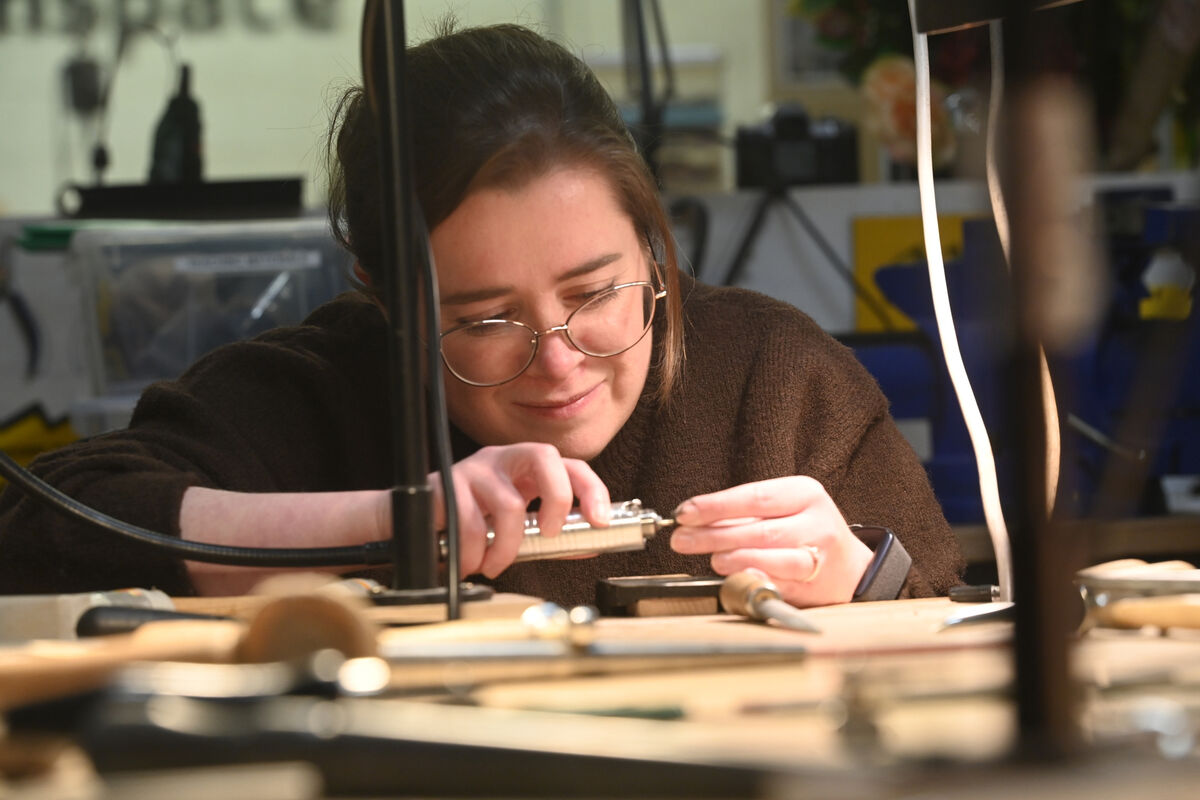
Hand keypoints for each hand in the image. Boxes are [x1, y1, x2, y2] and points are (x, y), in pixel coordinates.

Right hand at [428, 443, 610, 577]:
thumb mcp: (515, 525)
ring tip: (494, 565)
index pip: (570, 464)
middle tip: (548, 535)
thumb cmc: (471, 522)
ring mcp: (475, 468)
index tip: (600, 521)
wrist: (416, 522)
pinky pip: (471, 524)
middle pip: (545, 457)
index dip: (591, 490)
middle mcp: (503, 458)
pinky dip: (475, 554)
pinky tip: (471, 563)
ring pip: (509, 504)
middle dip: (557, 499)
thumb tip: (588, 547)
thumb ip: (549, 535)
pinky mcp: (447, 484)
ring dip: (506, 549)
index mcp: (526, 466)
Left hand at [669, 476, 873, 606]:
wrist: (850, 567)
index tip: (685, 513)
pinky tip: (739, 579)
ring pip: (773, 556)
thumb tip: (692, 521)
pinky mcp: (817, 585)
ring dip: (737, 559)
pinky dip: (757, 581)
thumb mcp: (782, 509)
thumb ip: (741, 514)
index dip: (715, 506)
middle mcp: (816, 522)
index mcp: (805, 493)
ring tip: (712, 560)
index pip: (753, 496)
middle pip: (759, 528)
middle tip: (682, 540)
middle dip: (714, 535)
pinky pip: (782, 584)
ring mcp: (820, 555)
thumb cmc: (803, 531)